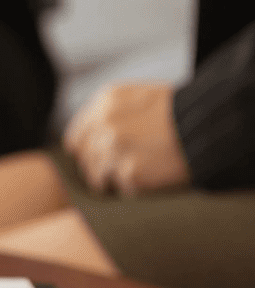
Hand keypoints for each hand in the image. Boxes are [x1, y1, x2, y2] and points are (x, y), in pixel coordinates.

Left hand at [63, 82, 190, 194]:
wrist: (211, 125)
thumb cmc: (180, 113)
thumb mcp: (138, 98)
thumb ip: (108, 114)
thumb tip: (83, 142)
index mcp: (105, 103)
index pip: (76, 138)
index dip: (86, 152)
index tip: (97, 160)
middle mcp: (104, 125)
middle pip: (84, 159)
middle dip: (99, 167)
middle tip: (121, 170)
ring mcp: (115, 150)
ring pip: (96, 177)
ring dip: (114, 180)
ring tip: (138, 173)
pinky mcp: (130, 173)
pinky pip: (120, 189)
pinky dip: (134, 188)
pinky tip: (152, 175)